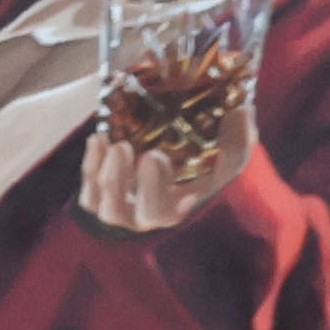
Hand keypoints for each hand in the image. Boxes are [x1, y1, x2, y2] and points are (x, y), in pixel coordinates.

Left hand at [79, 107, 248, 232]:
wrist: (178, 153)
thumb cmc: (209, 159)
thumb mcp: (231, 150)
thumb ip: (241, 138)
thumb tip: (242, 112)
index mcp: (176, 208)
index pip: (163, 211)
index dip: (153, 190)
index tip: (155, 158)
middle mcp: (145, 216)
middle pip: (128, 213)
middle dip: (126, 182)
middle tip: (132, 149)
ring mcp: (120, 209)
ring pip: (103, 206)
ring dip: (104, 175)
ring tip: (114, 143)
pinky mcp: (99, 199)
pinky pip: (88, 194)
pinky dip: (89, 167)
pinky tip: (99, 139)